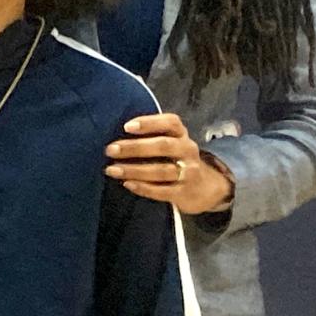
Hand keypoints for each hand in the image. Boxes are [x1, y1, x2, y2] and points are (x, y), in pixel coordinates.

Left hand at [103, 113, 234, 214]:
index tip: (126, 126)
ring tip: (112, 170)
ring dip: (134, 170)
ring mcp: (189, 172)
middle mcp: (187, 150)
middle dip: (134, 148)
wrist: (204, 187)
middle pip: (163, 146)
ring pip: (161, 170)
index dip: (148, 122)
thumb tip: (113, 132)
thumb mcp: (169, 140)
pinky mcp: (185, 193)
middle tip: (110, 150)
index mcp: (181, 133)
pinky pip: (163, 191)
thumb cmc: (174, 157)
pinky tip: (127, 184)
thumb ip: (150, 135)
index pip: (170, 122)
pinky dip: (144, 188)